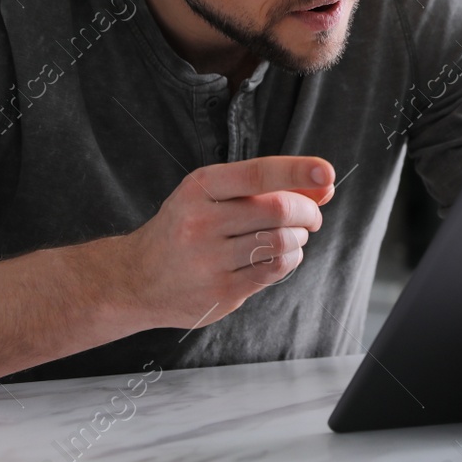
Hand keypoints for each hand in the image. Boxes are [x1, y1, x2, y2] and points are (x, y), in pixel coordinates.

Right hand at [115, 155, 335, 330]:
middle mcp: (201, 221)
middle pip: (278, 209)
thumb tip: (323, 184)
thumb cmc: (185, 228)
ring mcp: (209, 260)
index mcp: (199, 188)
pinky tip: (280, 255)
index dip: (297, 171)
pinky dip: (289, 259)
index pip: (257, 173)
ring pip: (281, 242)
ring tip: (290, 236)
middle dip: (307, 211)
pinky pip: (274, 270)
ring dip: (298, 238)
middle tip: (311, 216)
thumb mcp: (212, 196)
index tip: (326, 171)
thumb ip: (267, 187)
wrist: (135, 279)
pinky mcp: (221, 291)